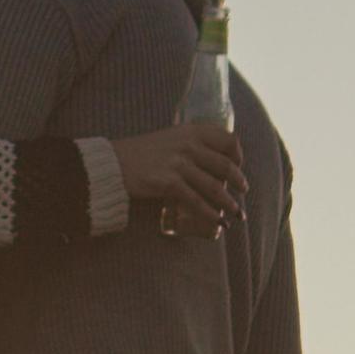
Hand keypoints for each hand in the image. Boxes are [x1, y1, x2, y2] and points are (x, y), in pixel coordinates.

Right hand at [110, 125, 246, 235]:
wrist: (112, 164)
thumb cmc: (139, 154)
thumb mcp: (169, 139)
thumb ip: (190, 144)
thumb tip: (213, 161)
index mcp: (191, 131)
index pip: (228, 140)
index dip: (238, 156)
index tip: (239, 166)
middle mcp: (188, 145)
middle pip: (224, 165)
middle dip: (238, 182)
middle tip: (242, 192)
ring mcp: (179, 164)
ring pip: (213, 186)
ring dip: (228, 203)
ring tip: (236, 213)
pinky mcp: (168, 182)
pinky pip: (195, 201)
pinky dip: (209, 214)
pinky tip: (217, 222)